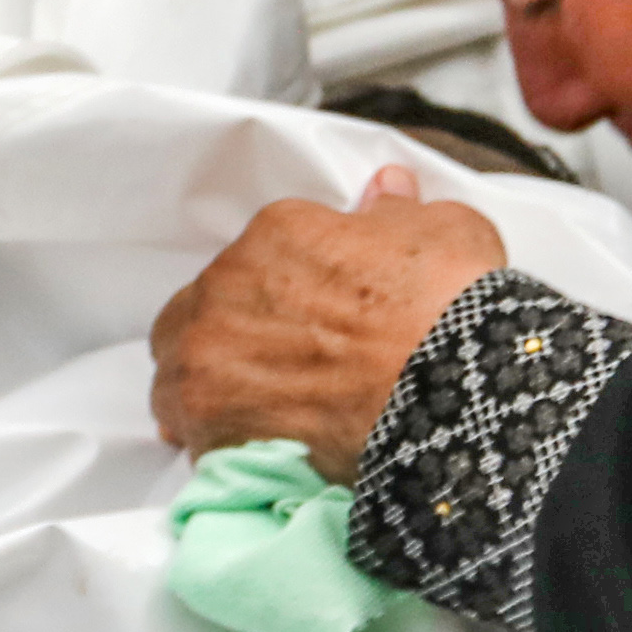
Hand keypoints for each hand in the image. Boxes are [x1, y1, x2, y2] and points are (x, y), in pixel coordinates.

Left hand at [146, 164, 507, 484]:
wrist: (448, 388)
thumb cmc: (451, 305)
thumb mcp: (444, 231)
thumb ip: (398, 210)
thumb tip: (388, 186)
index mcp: (279, 231)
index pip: (264, 253)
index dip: (289, 288)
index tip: (315, 316)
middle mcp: (228, 284)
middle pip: (208, 305)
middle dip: (234, 329)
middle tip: (283, 362)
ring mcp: (207, 352)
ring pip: (181, 365)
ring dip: (208, 381)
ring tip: (255, 409)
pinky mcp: (205, 417)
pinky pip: (184, 425)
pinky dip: (205, 434)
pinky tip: (242, 444)